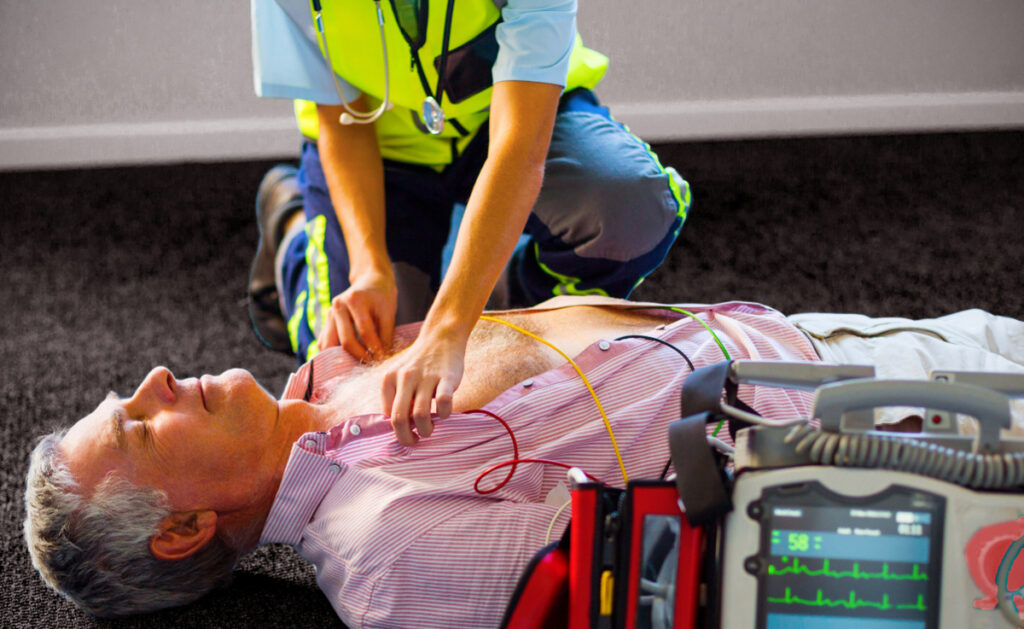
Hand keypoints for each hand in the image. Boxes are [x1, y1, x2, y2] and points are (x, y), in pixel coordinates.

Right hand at [318, 272, 396, 360]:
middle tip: (372, 363)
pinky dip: (333, 353)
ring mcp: (329, 314)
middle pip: (346, 340)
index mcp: (354, 300)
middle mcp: (338, 306)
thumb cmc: (381, 297)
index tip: (382, 359)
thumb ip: (386, 335)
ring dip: (343, 358)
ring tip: (358, 364)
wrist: (371, 282)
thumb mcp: (389, 312)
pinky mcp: (326, 322)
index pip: (364, 332)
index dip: (374, 349)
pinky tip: (345, 359)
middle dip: (360, 356)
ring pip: (330, 344)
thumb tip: (382, 358)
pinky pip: (324, 342)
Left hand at [381, 329, 465, 444]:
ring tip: (429, 428)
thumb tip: (396, 427)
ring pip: (420, 416)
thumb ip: (396, 398)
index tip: (406, 433)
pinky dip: (444, 414)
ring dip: (426, 430)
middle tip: (414, 442)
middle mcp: (405, 378)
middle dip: (406, 438)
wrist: (441, 337)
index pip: (387, 415)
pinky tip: (444, 412)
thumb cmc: (420, 363)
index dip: (396, 430)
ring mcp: (426, 377)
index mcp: (389, 379)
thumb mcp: (400, 376)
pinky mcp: (447, 377)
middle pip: (399, 419)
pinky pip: (443, 403)